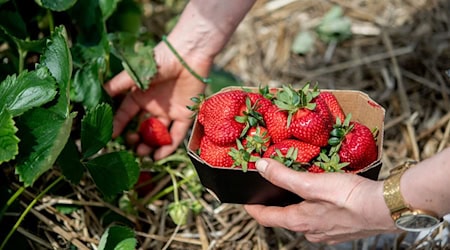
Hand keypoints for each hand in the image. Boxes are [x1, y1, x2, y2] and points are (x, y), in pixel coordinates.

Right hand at [104, 42, 210, 159]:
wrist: (188, 55)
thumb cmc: (160, 60)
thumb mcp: (135, 74)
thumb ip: (118, 86)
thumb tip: (97, 93)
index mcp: (140, 95)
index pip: (126, 114)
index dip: (118, 124)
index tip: (110, 136)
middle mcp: (153, 105)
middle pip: (142, 127)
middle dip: (135, 138)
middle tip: (131, 145)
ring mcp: (169, 111)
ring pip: (158, 134)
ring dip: (149, 145)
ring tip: (142, 153)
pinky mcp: (185, 115)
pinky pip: (176, 135)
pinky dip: (168, 147)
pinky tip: (158, 156)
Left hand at [244, 159, 396, 243]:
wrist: (386, 207)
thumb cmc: (350, 196)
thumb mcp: (312, 183)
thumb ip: (284, 176)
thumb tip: (260, 167)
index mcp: (299, 222)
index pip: (266, 218)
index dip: (253, 208)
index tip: (245, 201)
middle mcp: (310, 232)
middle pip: (284, 218)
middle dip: (274, 205)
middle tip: (269, 190)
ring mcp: (326, 233)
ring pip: (302, 219)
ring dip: (295, 206)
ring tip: (293, 189)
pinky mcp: (340, 228)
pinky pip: (319, 219)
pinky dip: (312, 208)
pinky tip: (319, 198)